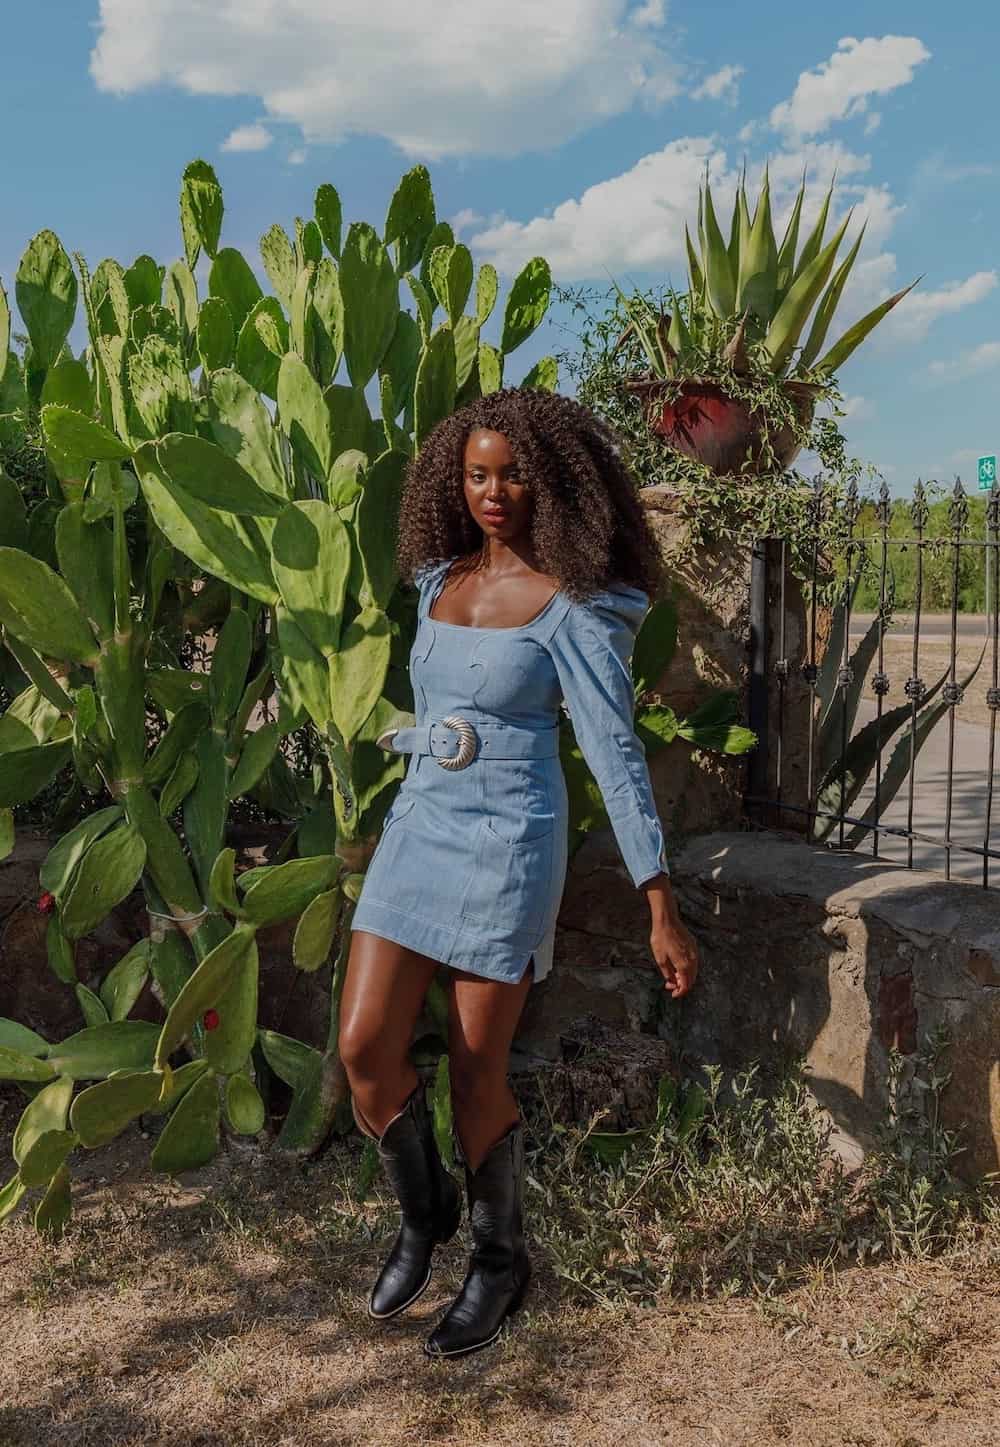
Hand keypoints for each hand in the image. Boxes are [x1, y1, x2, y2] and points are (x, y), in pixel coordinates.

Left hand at [641, 874, 699, 998]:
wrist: (667, 921)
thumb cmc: (661, 939)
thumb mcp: (660, 959)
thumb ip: (668, 973)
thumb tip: (672, 982)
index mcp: (684, 965)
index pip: (686, 985)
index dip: (680, 992)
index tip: (673, 994)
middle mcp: (693, 960)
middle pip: (691, 980)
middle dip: (682, 985)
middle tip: (670, 986)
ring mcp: (694, 953)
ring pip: (693, 971)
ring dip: (684, 977)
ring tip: (672, 976)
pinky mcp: (693, 947)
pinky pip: (693, 963)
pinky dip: (687, 968)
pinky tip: (677, 967)